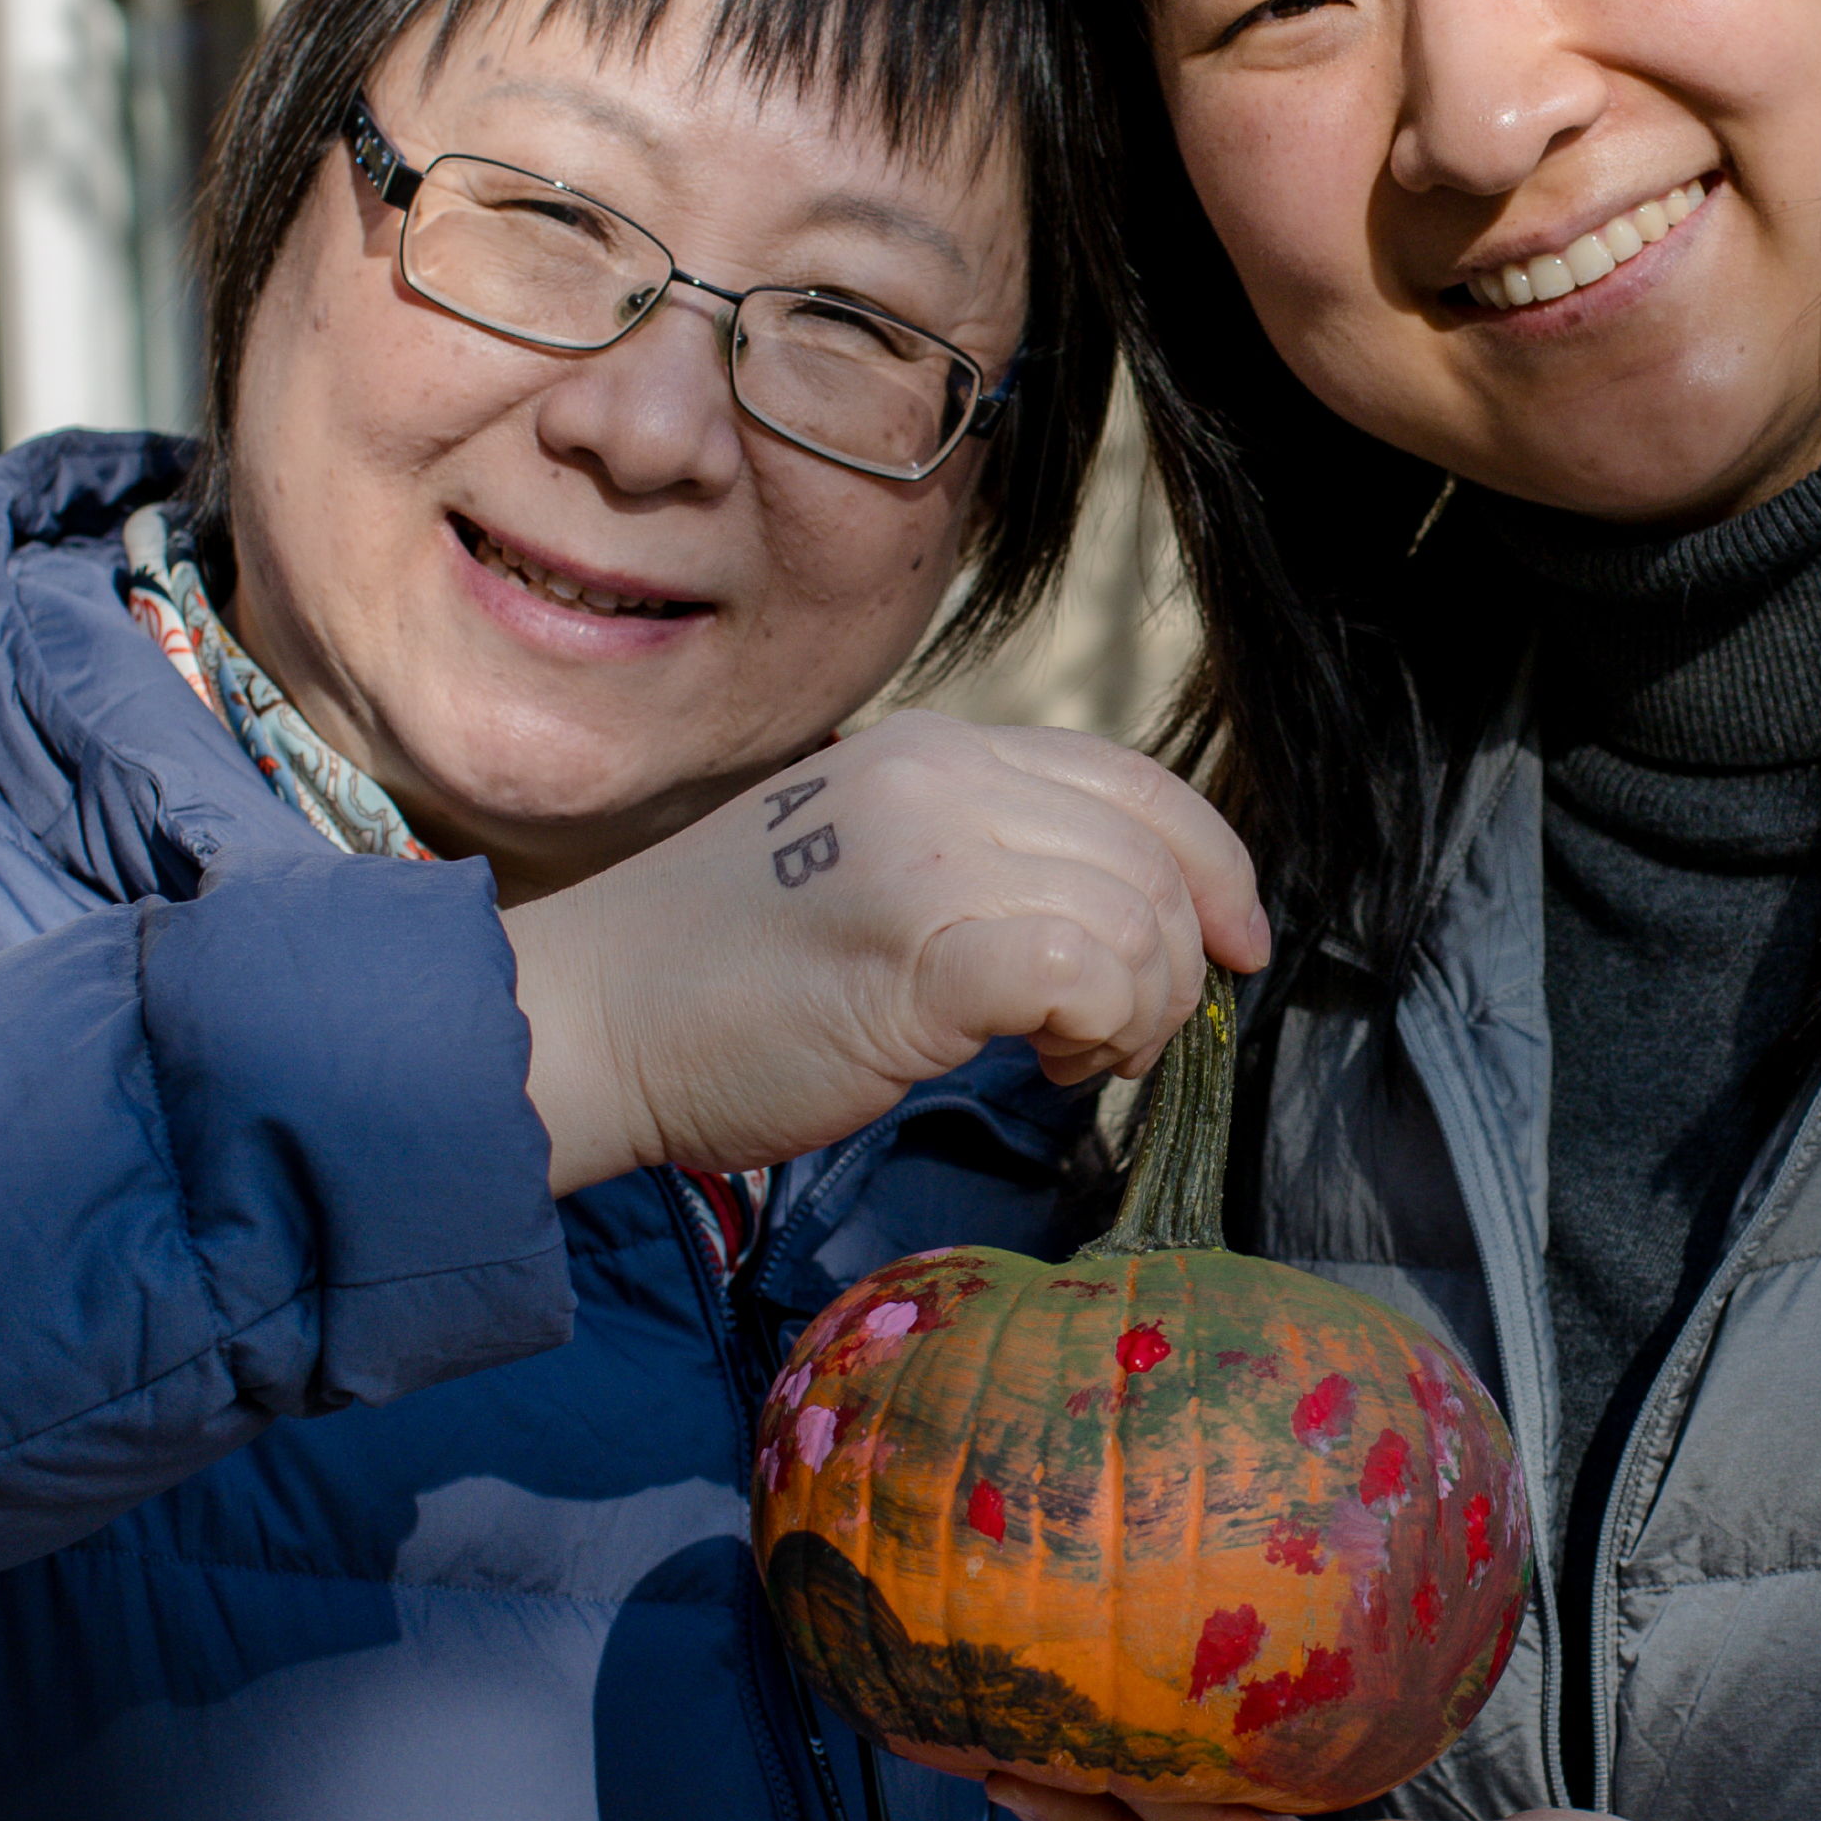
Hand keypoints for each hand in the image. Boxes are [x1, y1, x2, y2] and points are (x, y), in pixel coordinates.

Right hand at [502, 715, 1264, 1188]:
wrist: (582, 1022)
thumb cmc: (712, 985)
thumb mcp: (863, 876)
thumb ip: (979, 870)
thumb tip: (1114, 928)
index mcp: (932, 752)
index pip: (1130, 777)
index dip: (1211, 862)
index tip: (1237, 947)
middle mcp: (939, 777)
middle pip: (1151, 853)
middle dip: (1174, 964)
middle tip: (1110, 1043)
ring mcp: (928, 852)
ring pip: (1135, 918)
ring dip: (1134, 1012)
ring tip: (1067, 1060)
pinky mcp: (920, 944)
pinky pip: (1087, 970)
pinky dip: (1099, 1030)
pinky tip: (1044, 1067)